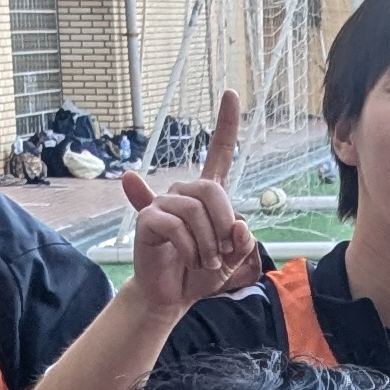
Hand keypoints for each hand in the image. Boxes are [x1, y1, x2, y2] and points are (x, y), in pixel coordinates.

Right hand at [118, 90, 263, 320]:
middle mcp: (184, 193)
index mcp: (208, 196)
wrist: (172, 295)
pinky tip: (189, 260)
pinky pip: (176, 226)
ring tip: (205, 262)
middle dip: (224, 225)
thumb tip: (238, 223)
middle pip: (212, 190)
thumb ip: (242, 240)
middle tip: (221, 253)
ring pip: (195, 211)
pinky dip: (191, 250)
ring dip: (209, 245)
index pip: (219, 154)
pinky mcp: (147, 219)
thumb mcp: (234, 258)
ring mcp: (163, 203)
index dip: (226, 124)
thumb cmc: (202, 272)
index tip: (231, 93)